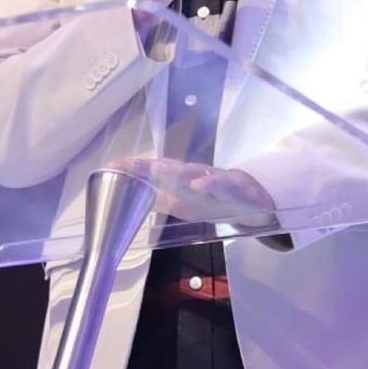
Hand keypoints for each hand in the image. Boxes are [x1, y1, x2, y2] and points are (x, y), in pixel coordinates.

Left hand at [108, 157, 276, 228]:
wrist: (254, 200)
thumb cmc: (213, 199)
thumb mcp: (183, 203)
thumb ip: (157, 199)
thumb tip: (127, 198)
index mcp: (182, 182)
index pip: (155, 173)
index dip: (135, 169)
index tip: (112, 165)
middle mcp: (197, 176)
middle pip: (171, 169)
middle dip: (149, 167)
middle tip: (128, 165)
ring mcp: (217, 180)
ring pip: (196, 174)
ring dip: (176, 171)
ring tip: (158, 167)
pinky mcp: (237, 188)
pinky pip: (225, 185)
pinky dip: (213, 184)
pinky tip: (201, 185)